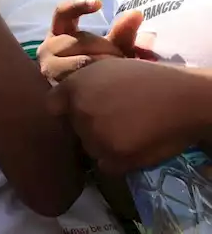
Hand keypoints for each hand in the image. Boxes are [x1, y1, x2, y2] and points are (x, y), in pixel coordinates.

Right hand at [37, 0, 142, 82]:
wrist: (88, 99)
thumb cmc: (100, 67)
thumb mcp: (111, 47)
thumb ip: (122, 32)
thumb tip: (137, 13)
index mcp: (58, 32)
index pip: (63, 12)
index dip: (78, 5)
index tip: (98, 3)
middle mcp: (47, 48)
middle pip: (78, 40)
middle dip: (103, 48)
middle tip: (121, 58)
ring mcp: (48, 69)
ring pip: (80, 61)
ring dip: (102, 66)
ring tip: (116, 73)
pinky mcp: (54, 89)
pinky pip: (79, 82)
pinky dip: (96, 82)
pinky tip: (105, 84)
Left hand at [50, 58, 211, 172]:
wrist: (182, 98)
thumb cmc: (148, 79)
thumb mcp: (105, 69)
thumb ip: (80, 85)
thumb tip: (63, 101)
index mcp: (73, 86)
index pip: (52, 107)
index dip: (67, 112)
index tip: (82, 113)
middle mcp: (79, 111)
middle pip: (74, 130)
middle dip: (90, 128)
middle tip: (117, 121)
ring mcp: (95, 135)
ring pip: (90, 149)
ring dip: (105, 146)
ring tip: (130, 132)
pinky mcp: (113, 156)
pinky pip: (106, 166)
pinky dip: (119, 161)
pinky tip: (136, 145)